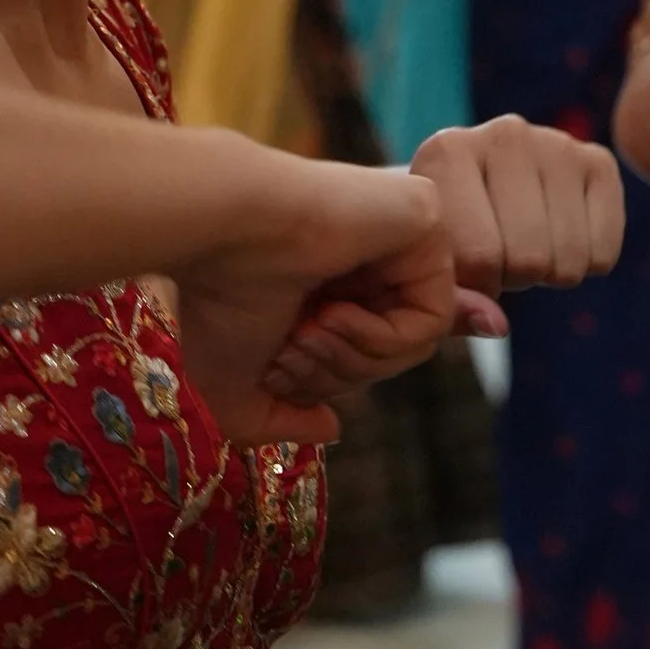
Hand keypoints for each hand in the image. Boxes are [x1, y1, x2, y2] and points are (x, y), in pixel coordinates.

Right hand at [176, 149, 452, 446]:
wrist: (220, 228)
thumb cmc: (216, 299)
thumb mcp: (233, 393)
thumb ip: (280, 423)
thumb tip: (333, 426)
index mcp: (323, 284)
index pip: (357, 354)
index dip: (326, 381)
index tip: (278, 371)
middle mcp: (361, 259)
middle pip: (385, 355)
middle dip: (336, 375)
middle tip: (289, 352)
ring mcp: (396, 239)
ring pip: (413, 342)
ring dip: (355, 360)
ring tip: (305, 331)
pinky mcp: (426, 222)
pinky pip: (433, 316)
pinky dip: (384, 338)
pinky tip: (333, 313)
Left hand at [409, 114, 624, 332]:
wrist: (474, 181)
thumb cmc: (445, 226)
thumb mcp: (431, 257)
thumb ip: (450, 300)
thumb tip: (496, 326)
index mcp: (447, 151)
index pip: (478, 256)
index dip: (476, 285)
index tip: (465, 269)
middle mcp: (504, 135)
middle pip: (529, 258)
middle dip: (513, 278)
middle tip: (499, 258)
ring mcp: (556, 143)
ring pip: (569, 259)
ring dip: (548, 274)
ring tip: (523, 244)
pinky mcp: (599, 161)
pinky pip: (603, 252)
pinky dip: (584, 263)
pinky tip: (556, 236)